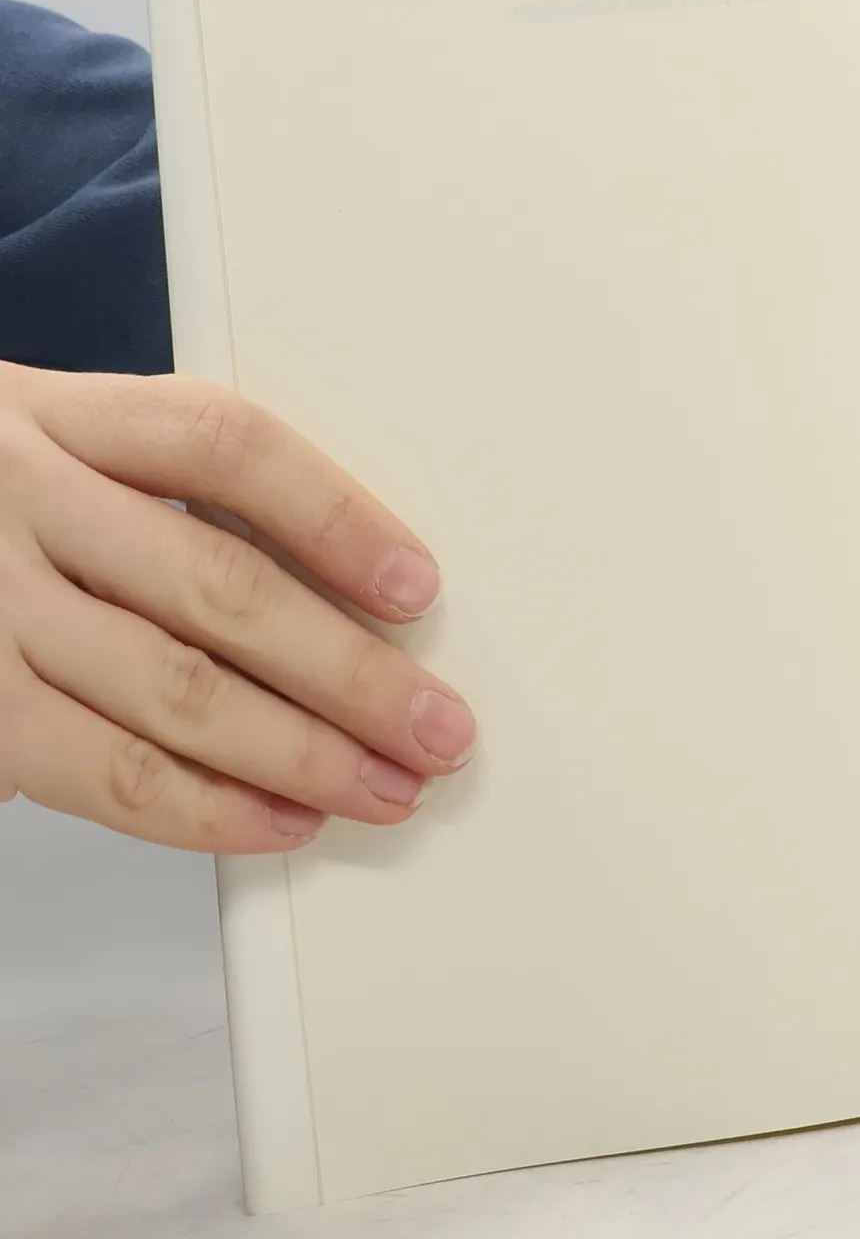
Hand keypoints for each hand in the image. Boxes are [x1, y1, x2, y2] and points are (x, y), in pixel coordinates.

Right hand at [0, 366, 473, 852]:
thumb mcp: (50, 451)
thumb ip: (165, 497)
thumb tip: (352, 595)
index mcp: (55, 416)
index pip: (222, 446)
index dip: (335, 515)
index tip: (419, 586)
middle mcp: (13, 499)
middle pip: (219, 584)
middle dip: (351, 672)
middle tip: (439, 728)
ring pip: (171, 689)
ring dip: (301, 754)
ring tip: (386, 787)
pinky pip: (99, 771)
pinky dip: (203, 808)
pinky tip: (280, 822)